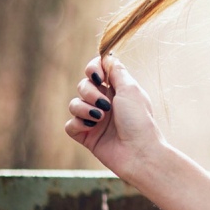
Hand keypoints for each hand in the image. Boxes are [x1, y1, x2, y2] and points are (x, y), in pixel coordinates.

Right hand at [64, 53, 165, 182]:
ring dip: (84, 108)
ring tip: (100, 118)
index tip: (98, 76)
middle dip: (89, 92)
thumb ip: (116, 72)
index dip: (92, 69)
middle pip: (83, 85)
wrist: (139, 152)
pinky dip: (78, 124)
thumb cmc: (139, 121)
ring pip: (74, 104)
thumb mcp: (130, 90)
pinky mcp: (86, 136)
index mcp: (117, 90)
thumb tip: (107, 57)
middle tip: (105, 105)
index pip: (96, 70)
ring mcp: (94, 120)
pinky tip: (91, 128)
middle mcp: (104, 103)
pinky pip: (70, 125)